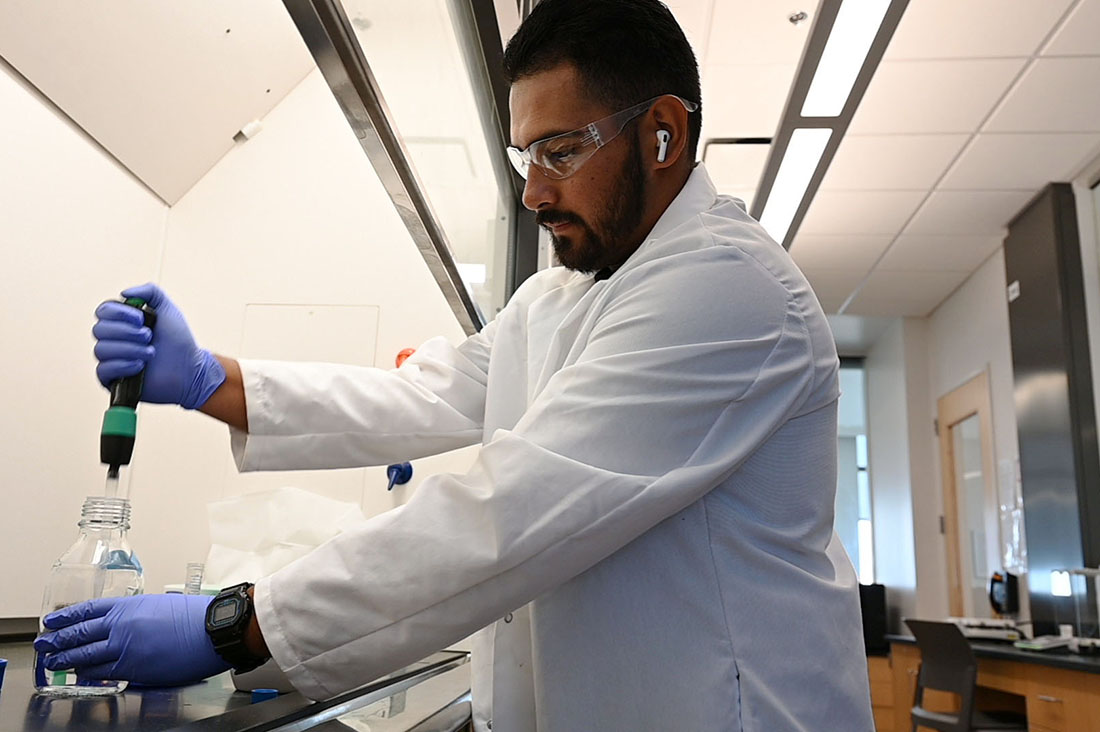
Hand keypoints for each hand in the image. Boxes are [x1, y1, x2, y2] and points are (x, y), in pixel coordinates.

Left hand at [33, 594, 230, 686]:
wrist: (211, 631)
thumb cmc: (193, 617)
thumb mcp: (159, 605)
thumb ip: (136, 615)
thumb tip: (123, 626)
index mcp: (129, 606)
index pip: (88, 610)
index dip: (66, 616)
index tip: (52, 620)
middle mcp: (123, 625)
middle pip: (80, 633)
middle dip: (58, 639)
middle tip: (44, 644)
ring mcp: (126, 647)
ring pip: (86, 654)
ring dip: (66, 658)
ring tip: (54, 662)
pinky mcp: (134, 667)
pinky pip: (102, 671)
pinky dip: (87, 672)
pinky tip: (79, 673)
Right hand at [93, 283, 225, 408]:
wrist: (189, 369)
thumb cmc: (178, 341)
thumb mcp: (168, 309)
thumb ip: (150, 292)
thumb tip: (124, 293)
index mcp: (122, 321)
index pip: (103, 311)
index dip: (118, 313)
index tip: (140, 318)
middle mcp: (114, 339)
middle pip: (99, 329)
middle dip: (127, 332)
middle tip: (149, 336)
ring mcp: (112, 359)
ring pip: (101, 349)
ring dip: (130, 349)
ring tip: (151, 353)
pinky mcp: (113, 379)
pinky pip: (103, 370)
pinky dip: (123, 365)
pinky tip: (140, 366)